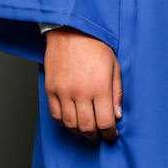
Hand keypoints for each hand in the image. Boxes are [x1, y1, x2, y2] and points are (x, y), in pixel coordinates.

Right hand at [44, 28, 122, 143]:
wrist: (71, 31)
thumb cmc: (95, 46)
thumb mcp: (114, 67)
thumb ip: (117, 93)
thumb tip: (117, 116)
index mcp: (100, 88)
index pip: (105, 122)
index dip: (109, 134)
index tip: (112, 136)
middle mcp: (80, 93)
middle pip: (87, 127)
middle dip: (96, 136)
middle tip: (100, 137)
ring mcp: (63, 92)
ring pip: (70, 124)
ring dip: (80, 132)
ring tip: (87, 132)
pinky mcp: (50, 89)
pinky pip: (56, 115)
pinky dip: (64, 123)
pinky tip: (72, 122)